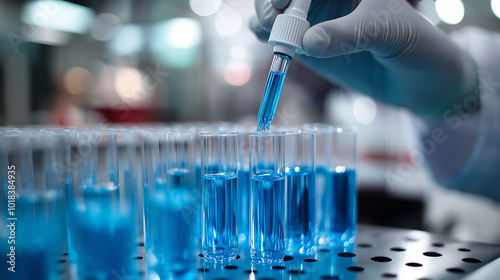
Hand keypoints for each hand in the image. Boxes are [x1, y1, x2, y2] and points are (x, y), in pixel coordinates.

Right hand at [250, 0, 478, 117]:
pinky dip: (267, 35)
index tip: (285, 2)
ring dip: (265, 16)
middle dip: (271, 1)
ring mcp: (316, 19)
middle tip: (273, 18)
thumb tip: (307, 42)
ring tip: (268, 30)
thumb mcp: (385, 33)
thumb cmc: (413, 43)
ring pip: (276, 10)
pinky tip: (269, 40)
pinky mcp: (309, 45)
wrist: (420, 79)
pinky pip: (279, 35)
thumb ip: (347, 35)